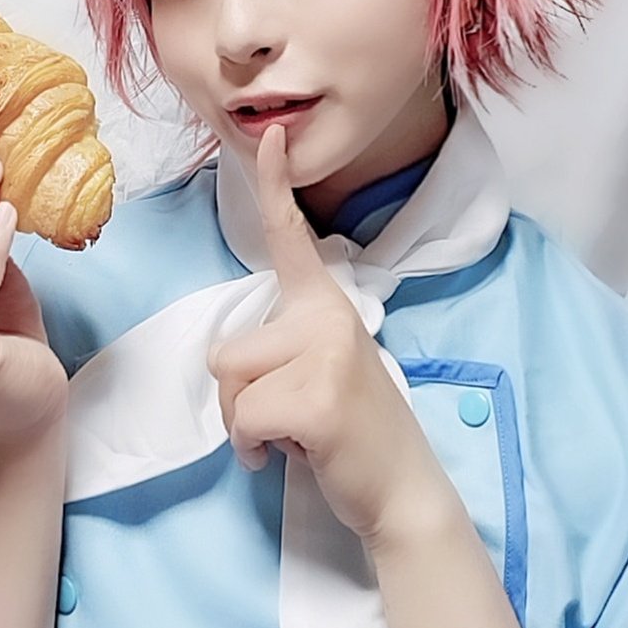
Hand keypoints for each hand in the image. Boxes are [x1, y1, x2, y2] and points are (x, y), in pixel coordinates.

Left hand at [207, 124, 452, 547]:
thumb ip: (284, 346)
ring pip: (230, 384)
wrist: (401, 490)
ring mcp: (326, 355)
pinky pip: (245, 419)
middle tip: (286, 418)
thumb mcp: (319, 370)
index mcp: (326, 305)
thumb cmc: (348, 432)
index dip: (275, 186)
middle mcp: (327, 318)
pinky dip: (253, 449)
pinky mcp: (319, 399)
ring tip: (293, 433)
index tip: (269, 136)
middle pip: (226, 350)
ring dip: (245, 423)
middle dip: (237, 399)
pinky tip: (289, 455)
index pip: (292, 237)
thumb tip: (229, 362)